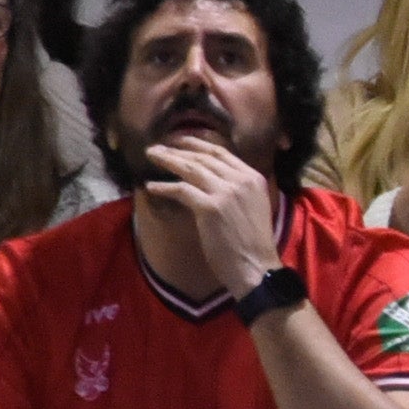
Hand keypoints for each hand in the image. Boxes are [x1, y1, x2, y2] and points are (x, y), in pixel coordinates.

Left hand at [145, 131, 283, 299]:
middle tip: (159, 147)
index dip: (197, 144)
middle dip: (178, 149)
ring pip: (191, 168)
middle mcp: (241, 180)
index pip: (222, 153)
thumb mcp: (253, 206)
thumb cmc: (253, 244)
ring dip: (168, 160)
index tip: (180, 141)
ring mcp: (225, 192)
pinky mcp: (209, 207)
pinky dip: (164, 187)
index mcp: (253, 177)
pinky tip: (151, 186)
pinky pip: (181, 190)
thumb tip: (211, 181)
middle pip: (203, 157)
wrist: (256, 267)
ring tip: (151, 156)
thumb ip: (237, 190)